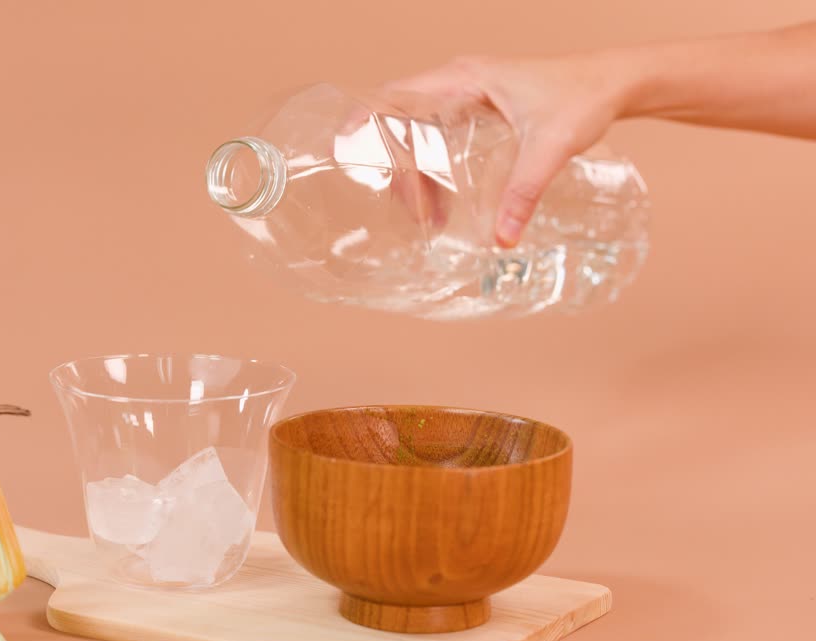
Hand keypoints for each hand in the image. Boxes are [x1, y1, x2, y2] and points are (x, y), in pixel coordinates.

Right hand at [386, 53, 629, 246]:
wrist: (615, 83)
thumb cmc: (584, 97)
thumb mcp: (552, 146)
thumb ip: (525, 191)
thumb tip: (503, 238)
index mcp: (464, 80)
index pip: (396, 94)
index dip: (365, 120)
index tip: (346, 148)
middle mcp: (458, 84)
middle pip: (402, 124)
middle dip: (399, 170)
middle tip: (414, 213)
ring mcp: (466, 97)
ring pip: (419, 136)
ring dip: (417, 177)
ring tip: (430, 219)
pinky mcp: (477, 112)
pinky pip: (438, 140)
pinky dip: (434, 171)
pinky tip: (445, 204)